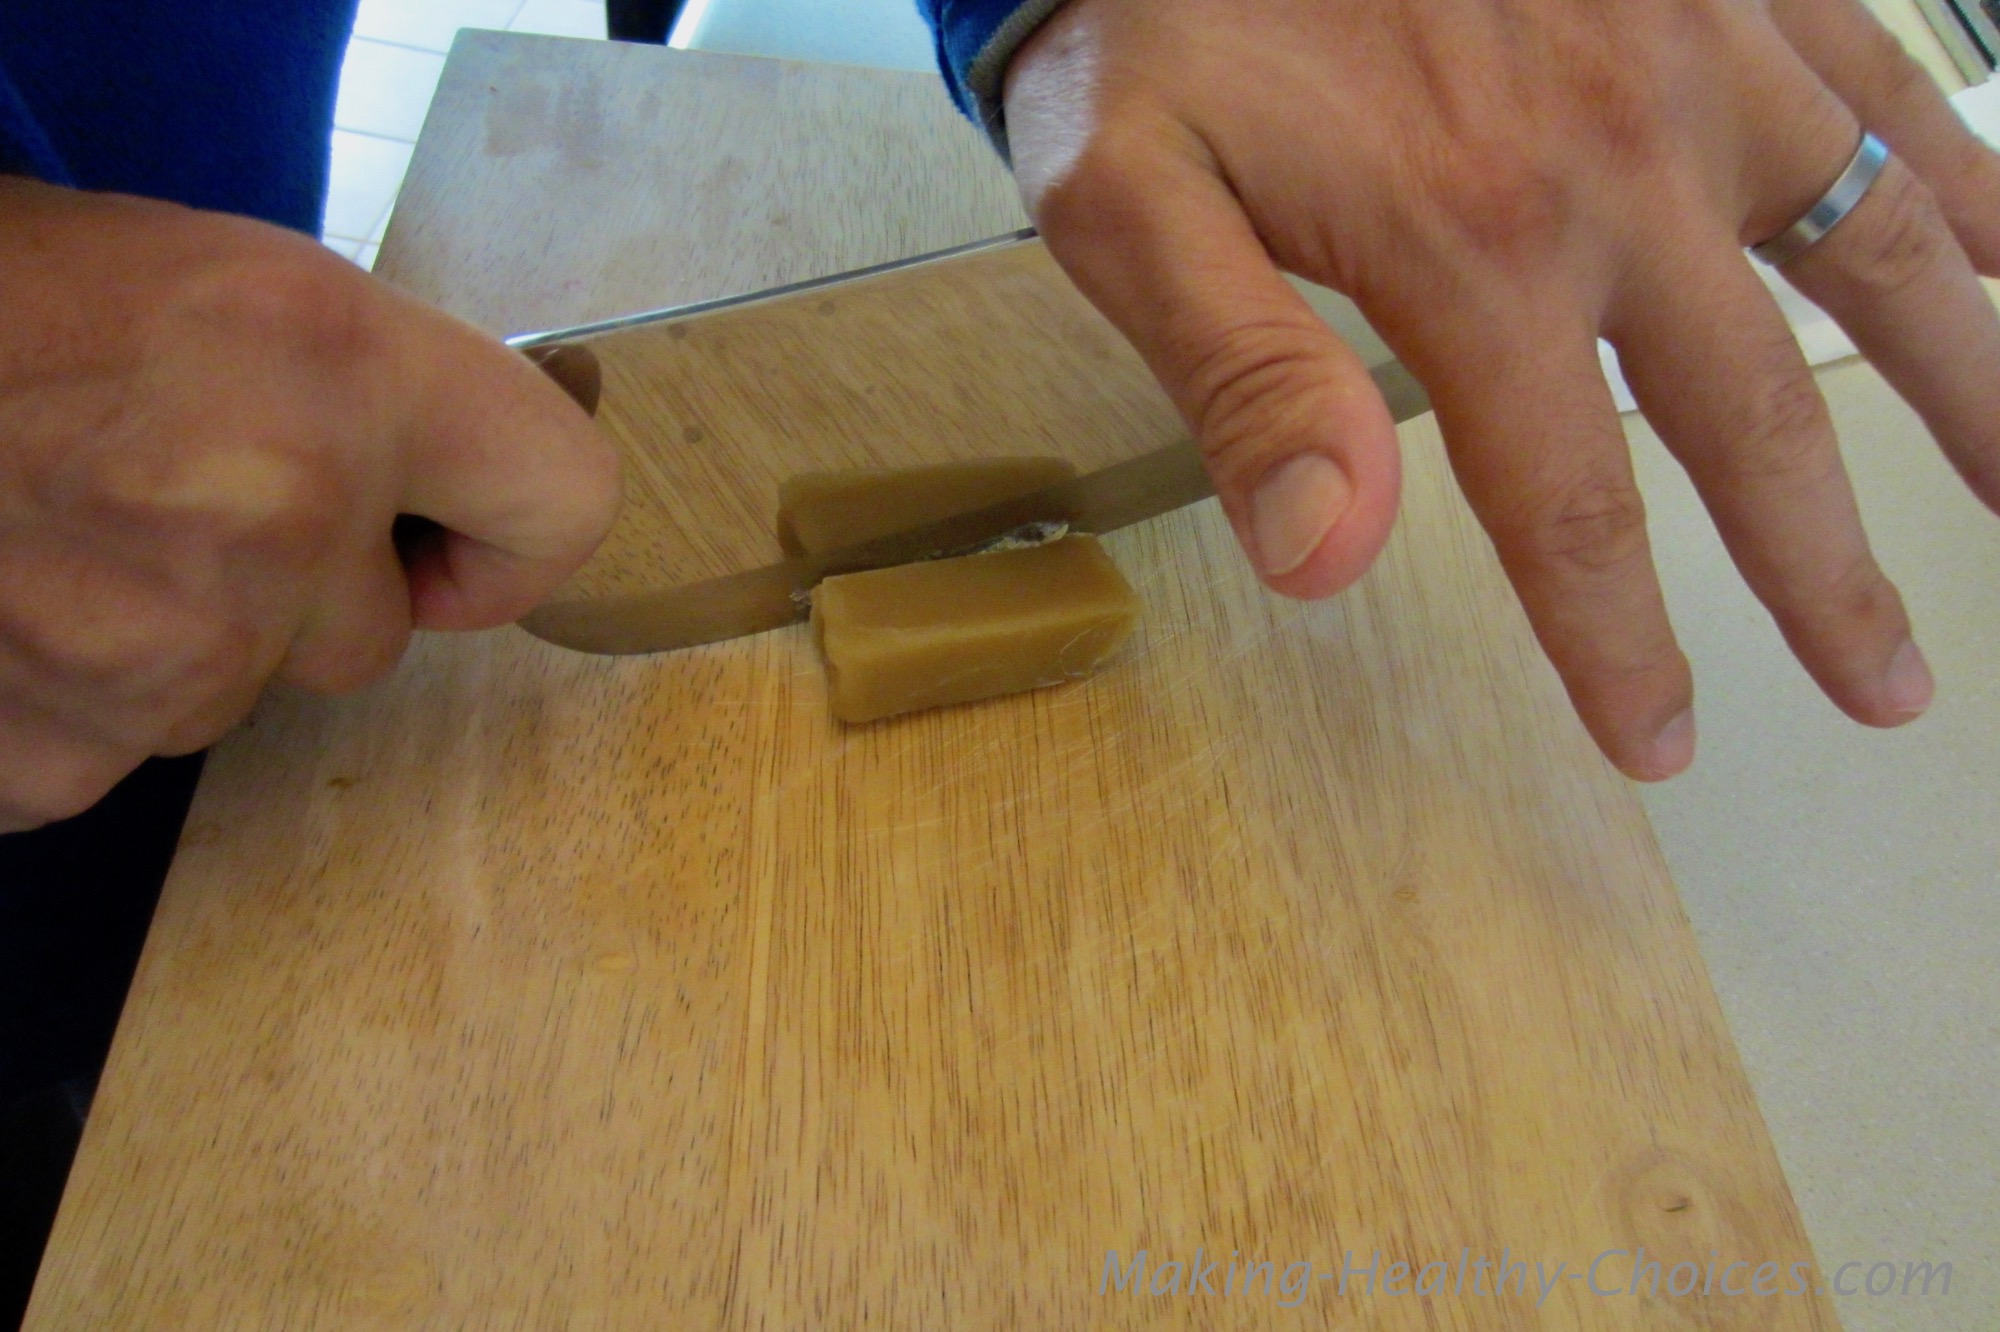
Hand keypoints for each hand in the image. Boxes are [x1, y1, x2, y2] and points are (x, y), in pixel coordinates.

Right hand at [0, 180, 620, 829]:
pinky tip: (16, 595)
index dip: (512, 541)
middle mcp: (278, 516)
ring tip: (64, 526)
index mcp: (342, 369)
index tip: (451, 542)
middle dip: (300, 587)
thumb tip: (463, 504)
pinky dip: (78, 693)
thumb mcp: (237, 290)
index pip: (564, 503)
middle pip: (376, 637)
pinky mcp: (64, 754)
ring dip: (178, 632)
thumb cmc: (21, 302)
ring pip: (240, 691)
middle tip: (177, 492)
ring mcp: (169, 653)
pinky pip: (127, 747)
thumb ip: (377, 403)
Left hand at [1005, 0, 1999, 778]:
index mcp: (1474, 244)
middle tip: (1886, 689)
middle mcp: (1620, 161)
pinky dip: (1967, 178)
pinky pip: (1886, 80)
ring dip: (1968, 386)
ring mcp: (1697, 54)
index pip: (1571, 503)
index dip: (1620, 643)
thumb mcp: (1132, 198)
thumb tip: (1324, 559)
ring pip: (1874, 251)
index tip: (1660, 741)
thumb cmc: (1154, 19)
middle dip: (1826, 574)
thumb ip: (1239, 374)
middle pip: (1753, 415)